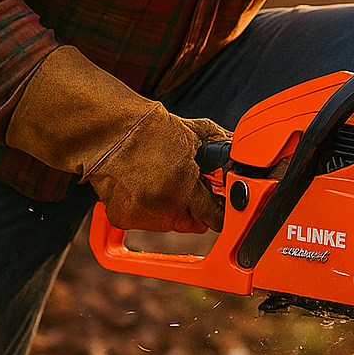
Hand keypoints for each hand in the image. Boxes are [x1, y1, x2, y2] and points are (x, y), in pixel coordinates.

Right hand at [6, 46, 230, 232]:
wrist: (111, 132)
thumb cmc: (154, 130)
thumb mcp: (198, 133)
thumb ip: (223, 148)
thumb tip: (241, 159)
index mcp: (184, 186)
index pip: (214, 217)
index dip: (220, 212)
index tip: (221, 207)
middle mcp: (163, 205)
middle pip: (192, 224)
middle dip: (195, 208)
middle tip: (190, 186)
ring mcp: (142, 215)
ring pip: (168, 224)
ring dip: (172, 209)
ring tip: (164, 180)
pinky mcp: (123, 218)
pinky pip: (145, 222)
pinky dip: (147, 210)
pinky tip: (144, 186)